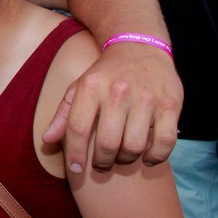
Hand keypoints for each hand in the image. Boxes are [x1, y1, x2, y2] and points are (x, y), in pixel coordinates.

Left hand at [42, 41, 181, 172]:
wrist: (140, 47)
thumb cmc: (105, 74)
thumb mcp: (79, 87)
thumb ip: (63, 114)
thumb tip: (47, 140)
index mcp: (90, 87)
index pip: (77, 128)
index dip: (74, 154)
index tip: (76, 170)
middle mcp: (117, 92)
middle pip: (107, 142)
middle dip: (102, 161)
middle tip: (102, 164)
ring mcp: (146, 98)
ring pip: (134, 146)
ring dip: (126, 160)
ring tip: (122, 158)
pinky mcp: (170, 104)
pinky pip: (164, 142)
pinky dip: (155, 157)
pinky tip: (148, 157)